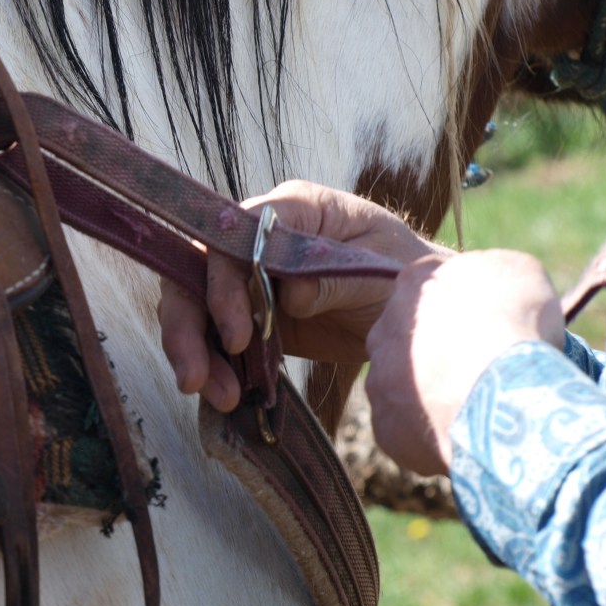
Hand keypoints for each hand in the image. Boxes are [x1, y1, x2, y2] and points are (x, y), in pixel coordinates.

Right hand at [157, 180, 444, 410]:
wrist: (416, 314)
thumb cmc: (405, 275)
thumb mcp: (384, 273)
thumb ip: (336, 278)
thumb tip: (290, 295)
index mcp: (293, 208)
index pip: (234, 234)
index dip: (222, 282)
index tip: (237, 336)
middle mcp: (258, 237)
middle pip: (197, 270)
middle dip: (188, 325)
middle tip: (195, 377)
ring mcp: (249, 276)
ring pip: (196, 306)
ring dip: (196, 352)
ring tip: (221, 397)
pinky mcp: (249, 315)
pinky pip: (215, 336)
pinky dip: (216, 366)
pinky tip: (229, 396)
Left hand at [364, 250, 564, 475]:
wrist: (501, 390)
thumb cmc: (515, 324)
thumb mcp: (520, 272)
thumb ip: (495, 275)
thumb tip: (497, 291)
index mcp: (413, 284)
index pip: (436, 293)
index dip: (469, 312)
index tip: (495, 328)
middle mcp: (383, 330)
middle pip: (413, 341)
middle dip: (443, 354)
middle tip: (484, 370)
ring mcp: (380, 382)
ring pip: (406, 388)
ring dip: (435, 395)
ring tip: (479, 407)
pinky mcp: (387, 429)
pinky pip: (409, 432)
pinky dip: (434, 435)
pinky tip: (467, 435)